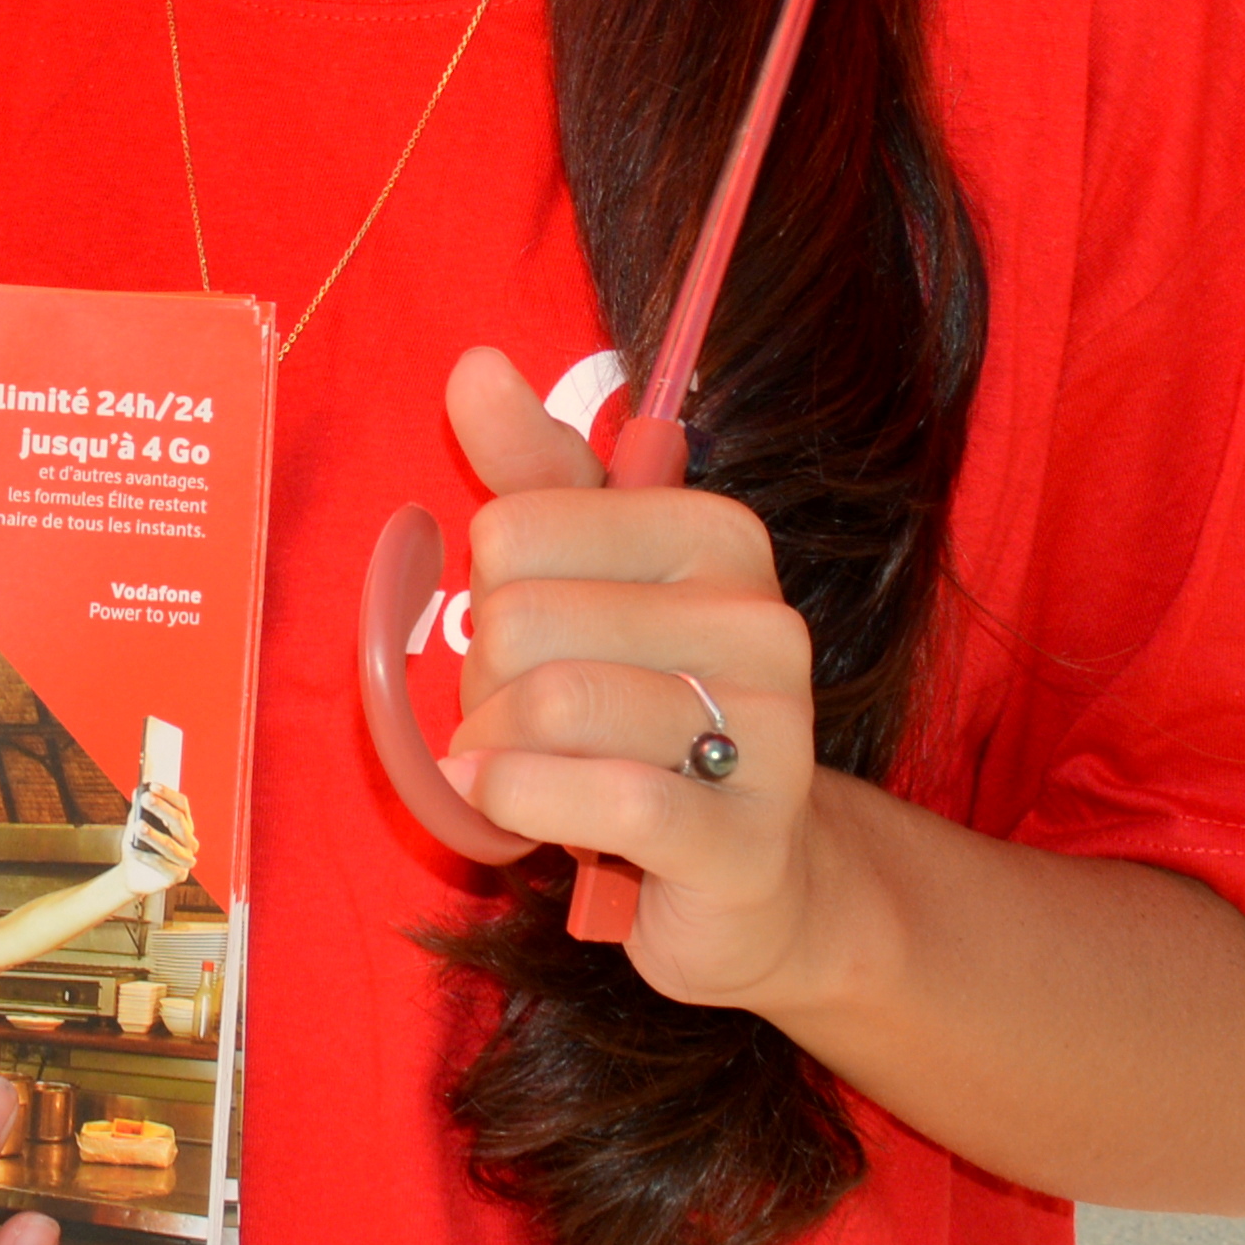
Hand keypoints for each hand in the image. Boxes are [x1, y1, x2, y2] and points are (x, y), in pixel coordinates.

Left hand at [117, 781, 198, 894]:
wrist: (132, 873)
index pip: (182, 805)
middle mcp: (189, 841)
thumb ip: (138, 809)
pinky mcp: (177, 876)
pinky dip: (145, 856)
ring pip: (170, 845)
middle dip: (161, 808)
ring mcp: (185, 860)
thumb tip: (137, 791)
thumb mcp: (136, 824)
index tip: (152, 786)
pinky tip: (132, 849)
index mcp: (184, 825)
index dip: (168, 794)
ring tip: (138, 826)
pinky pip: (161, 864)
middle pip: (179, 822)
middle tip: (145, 798)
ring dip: (153, 835)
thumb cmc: (138, 845)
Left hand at [434, 344, 834, 1018]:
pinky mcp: (745, 840)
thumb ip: (530, 475)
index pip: (512, 529)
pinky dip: (520, 803)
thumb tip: (475, 365)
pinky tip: (511, 809)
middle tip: (522, 726)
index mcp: (718, 534)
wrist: (750, 878)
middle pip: (517, 621)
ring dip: (495, 755)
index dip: (487, 599)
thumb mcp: (587, 582)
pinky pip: (602, 798)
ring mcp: (769, 734)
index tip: (531, 642)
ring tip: (523, 773)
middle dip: (484, 688)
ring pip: (549, 707)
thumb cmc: (643, 713)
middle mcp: (759, 619)